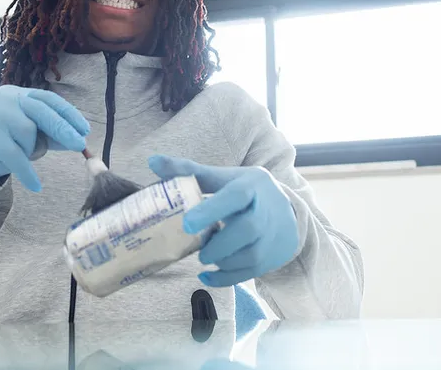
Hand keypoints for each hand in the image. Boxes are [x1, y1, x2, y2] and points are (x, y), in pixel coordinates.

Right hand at [0, 86, 89, 191]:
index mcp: (15, 94)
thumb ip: (48, 135)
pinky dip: (27, 172)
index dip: (68, 113)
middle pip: (41, 112)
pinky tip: (35, 185)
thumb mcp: (25, 137)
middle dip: (63, 129)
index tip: (84, 129)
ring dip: (31, 152)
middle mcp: (2, 98)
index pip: (47, 99)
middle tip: (79, 145)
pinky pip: (15, 155)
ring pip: (28, 134)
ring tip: (22, 157)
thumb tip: (77, 140)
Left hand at [148, 155, 299, 286]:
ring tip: (207, 257)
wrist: (287, 214)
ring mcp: (271, 236)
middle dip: (220, 244)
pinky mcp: (270, 258)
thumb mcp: (223, 178)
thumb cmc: (247, 192)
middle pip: (248, 229)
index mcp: (252, 185)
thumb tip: (153, 160)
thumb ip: (189, 170)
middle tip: (199, 251)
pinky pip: (250, 273)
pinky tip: (207, 277)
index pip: (235, 196)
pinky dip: (226, 279)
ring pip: (251, 255)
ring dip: (224, 261)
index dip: (210, 210)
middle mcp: (267, 210)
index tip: (186, 224)